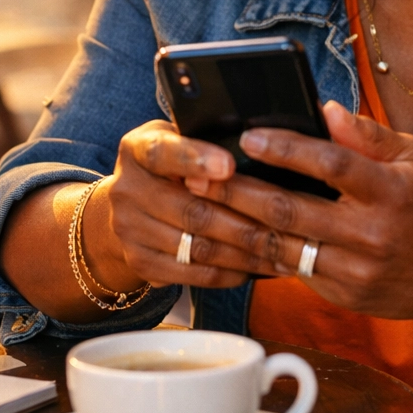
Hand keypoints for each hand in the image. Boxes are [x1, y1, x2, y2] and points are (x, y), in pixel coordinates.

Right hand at [86, 120, 288, 292]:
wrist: (128, 207)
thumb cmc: (169, 164)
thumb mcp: (177, 138)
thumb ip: (205, 138)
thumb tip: (262, 142)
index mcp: (137, 149)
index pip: (164, 152)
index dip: (196, 159)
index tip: (229, 165)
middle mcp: (126, 190)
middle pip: (192, 210)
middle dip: (244, 219)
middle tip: (286, 225)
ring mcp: (130, 231)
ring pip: (198, 247)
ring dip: (246, 252)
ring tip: (284, 251)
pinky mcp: (141, 264)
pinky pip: (195, 274)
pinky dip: (231, 272)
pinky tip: (258, 268)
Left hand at [185, 102, 412, 325]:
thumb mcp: (412, 158)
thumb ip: (367, 135)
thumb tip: (325, 109)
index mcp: (390, 192)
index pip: (332, 166)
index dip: (288, 149)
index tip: (249, 135)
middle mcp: (371, 234)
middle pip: (292, 210)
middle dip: (240, 191)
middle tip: (201, 172)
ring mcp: (355, 270)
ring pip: (282, 246)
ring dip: (236, 225)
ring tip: (203, 204)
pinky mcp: (344, 294)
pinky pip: (291, 270)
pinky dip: (257, 252)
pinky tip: (229, 235)